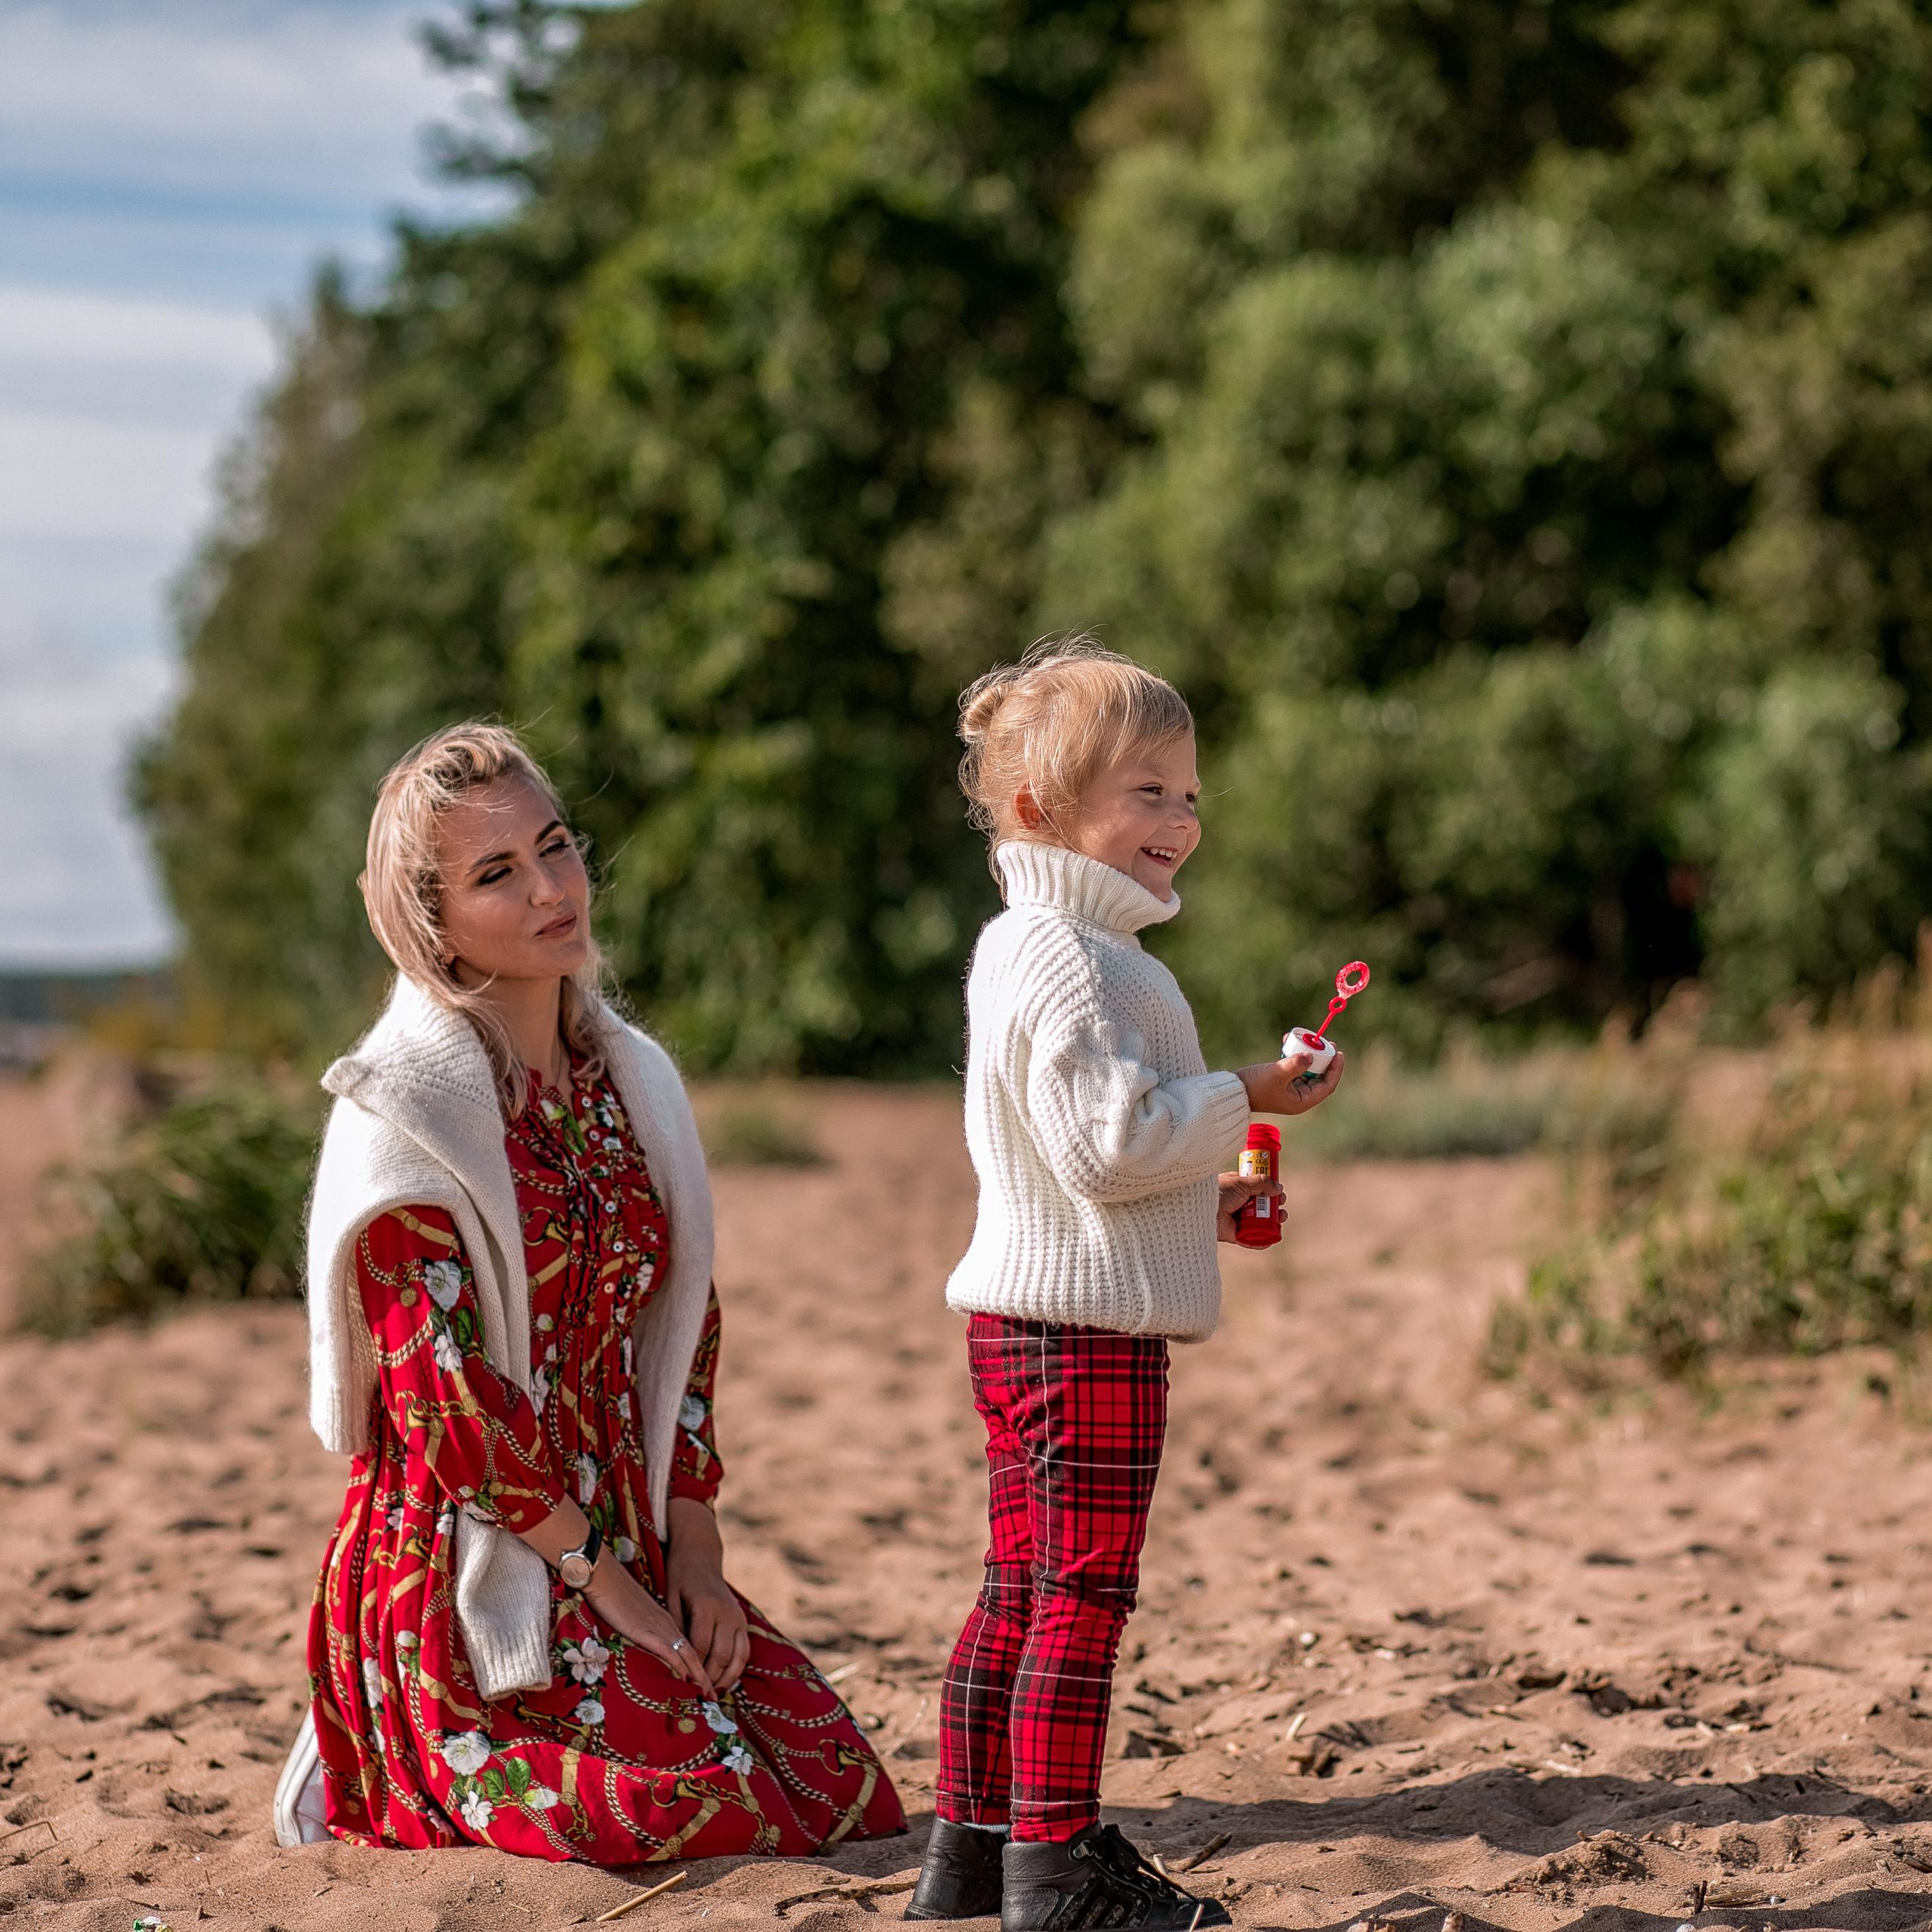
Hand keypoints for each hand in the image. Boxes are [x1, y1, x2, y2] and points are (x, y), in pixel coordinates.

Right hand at [583, 1554, 717, 1699]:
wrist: (605, 1577)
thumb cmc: (613, 1598)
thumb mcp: (633, 1620)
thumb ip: (642, 1634)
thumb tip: (643, 1652)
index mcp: (665, 1623)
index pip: (688, 1649)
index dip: (698, 1669)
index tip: (704, 1687)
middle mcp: (667, 1626)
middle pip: (693, 1655)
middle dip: (704, 1677)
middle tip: (713, 1697)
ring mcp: (658, 1628)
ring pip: (686, 1655)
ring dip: (698, 1676)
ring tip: (707, 1695)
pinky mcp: (645, 1631)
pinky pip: (668, 1651)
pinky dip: (679, 1667)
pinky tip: (687, 1680)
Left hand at [666, 1498, 750, 1693]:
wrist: (701, 1556)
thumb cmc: (679, 1578)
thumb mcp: (671, 1599)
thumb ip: (676, 1628)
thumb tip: (675, 1661)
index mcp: (706, 1606)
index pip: (700, 1647)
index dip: (691, 1670)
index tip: (681, 1688)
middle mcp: (727, 1612)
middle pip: (720, 1655)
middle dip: (709, 1679)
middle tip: (696, 1699)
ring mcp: (738, 1616)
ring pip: (737, 1656)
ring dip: (726, 1678)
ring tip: (712, 1696)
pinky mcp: (743, 1620)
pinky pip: (744, 1650)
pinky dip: (737, 1669)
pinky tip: (725, 1683)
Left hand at [1216, 1171, 1285, 1242]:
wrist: (1201, 1209)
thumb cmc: (1219, 1191)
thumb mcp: (1241, 1182)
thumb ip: (1261, 1182)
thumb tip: (1279, 1187)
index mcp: (1237, 1188)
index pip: (1257, 1189)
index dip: (1270, 1191)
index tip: (1279, 1191)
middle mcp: (1238, 1203)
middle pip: (1261, 1206)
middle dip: (1274, 1206)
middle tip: (1281, 1205)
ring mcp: (1236, 1219)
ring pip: (1259, 1222)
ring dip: (1273, 1222)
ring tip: (1281, 1218)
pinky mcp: (1234, 1234)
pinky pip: (1251, 1239)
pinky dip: (1262, 1240)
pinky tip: (1273, 1237)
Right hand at [1236, 1045, 1344, 1116]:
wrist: (1234, 1091)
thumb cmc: (1255, 1086)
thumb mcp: (1277, 1074)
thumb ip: (1296, 1065)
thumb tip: (1311, 1056)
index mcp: (1302, 1102)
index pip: (1327, 1086)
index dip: (1335, 1070)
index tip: (1338, 1053)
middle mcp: (1299, 1097)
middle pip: (1320, 1077)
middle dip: (1324, 1059)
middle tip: (1327, 1043)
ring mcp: (1290, 1089)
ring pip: (1308, 1070)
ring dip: (1309, 1055)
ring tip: (1310, 1039)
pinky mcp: (1282, 1081)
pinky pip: (1295, 1067)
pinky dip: (1295, 1055)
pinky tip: (1289, 1041)